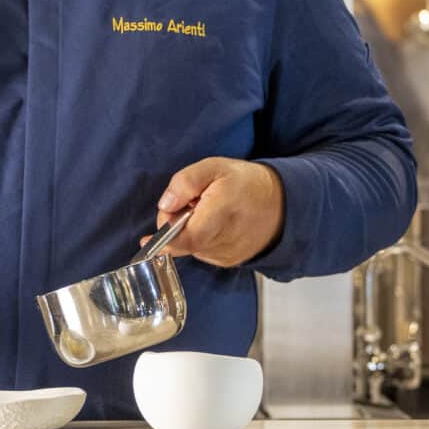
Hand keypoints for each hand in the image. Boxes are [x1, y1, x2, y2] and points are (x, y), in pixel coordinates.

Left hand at [154, 158, 285, 267]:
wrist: (281, 205)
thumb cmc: (246, 183)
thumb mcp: (215, 166)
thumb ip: (186, 181)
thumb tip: (165, 204)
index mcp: (223, 210)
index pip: (187, 238)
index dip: (163, 240)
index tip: (147, 239)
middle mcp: (226, 237)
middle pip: (184, 243)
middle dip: (176, 225)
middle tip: (191, 205)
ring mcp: (228, 254)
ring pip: (192, 248)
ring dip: (190, 232)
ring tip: (208, 214)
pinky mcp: (229, 261)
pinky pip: (203, 252)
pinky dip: (201, 240)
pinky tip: (215, 226)